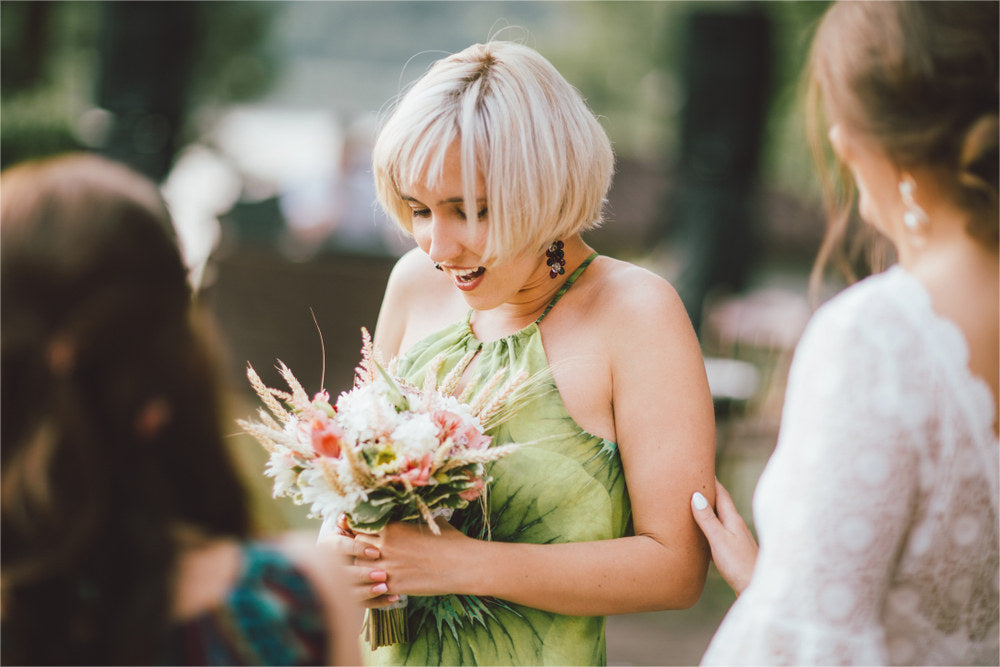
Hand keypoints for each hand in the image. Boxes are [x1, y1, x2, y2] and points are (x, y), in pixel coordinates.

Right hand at [328, 514, 398, 609]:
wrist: (345, 556)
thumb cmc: (353, 536)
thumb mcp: (350, 528)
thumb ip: (350, 524)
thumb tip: (345, 517)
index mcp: (328, 546)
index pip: (340, 548)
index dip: (358, 549)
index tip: (376, 552)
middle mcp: (328, 567)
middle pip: (344, 573)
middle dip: (363, 574)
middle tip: (382, 574)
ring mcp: (337, 586)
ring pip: (350, 592)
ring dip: (368, 591)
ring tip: (386, 587)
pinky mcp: (349, 600)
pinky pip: (363, 604)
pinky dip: (379, 602)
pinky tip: (394, 598)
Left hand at [335, 516, 472, 607]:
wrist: (463, 565)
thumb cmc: (452, 541)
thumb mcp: (433, 524)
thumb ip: (417, 522)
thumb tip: (420, 516)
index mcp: (393, 528)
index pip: (362, 527)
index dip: (360, 531)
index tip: (363, 535)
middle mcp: (386, 546)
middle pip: (356, 546)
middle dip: (358, 549)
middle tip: (363, 553)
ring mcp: (388, 567)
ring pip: (359, 567)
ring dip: (362, 568)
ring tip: (369, 570)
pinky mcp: (394, 585)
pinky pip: (371, 587)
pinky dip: (371, 586)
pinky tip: (378, 586)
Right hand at [691, 478, 757, 594]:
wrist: (757, 588)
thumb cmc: (739, 565)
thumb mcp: (719, 540)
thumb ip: (707, 519)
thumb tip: (696, 495)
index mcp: (733, 519)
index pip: (720, 492)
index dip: (710, 479)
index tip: (700, 465)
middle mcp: (736, 525)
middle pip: (720, 503)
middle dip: (708, 491)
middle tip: (694, 480)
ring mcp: (736, 538)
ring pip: (720, 517)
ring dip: (708, 509)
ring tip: (693, 503)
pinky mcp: (734, 551)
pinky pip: (719, 531)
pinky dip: (709, 526)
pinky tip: (703, 532)